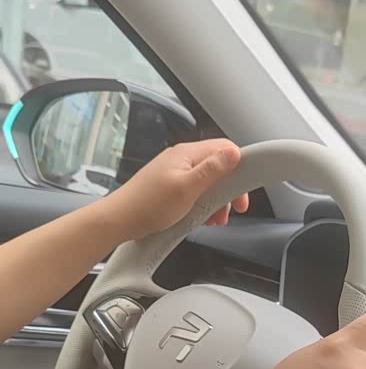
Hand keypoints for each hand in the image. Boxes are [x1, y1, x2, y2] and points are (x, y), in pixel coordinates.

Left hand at [104, 140, 248, 242]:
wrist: (119, 220)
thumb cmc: (147, 205)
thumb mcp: (187, 188)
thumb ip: (212, 170)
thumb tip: (234, 153)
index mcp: (187, 153)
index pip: (225, 149)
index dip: (240, 169)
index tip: (242, 192)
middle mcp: (181, 159)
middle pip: (218, 167)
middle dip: (228, 190)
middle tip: (229, 211)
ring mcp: (175, 172)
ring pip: (207, 181)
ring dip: (215, 201)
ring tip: (212, 218)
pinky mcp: (170, 186)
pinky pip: (195, 190)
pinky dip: (201, 204)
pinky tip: (198, 217)